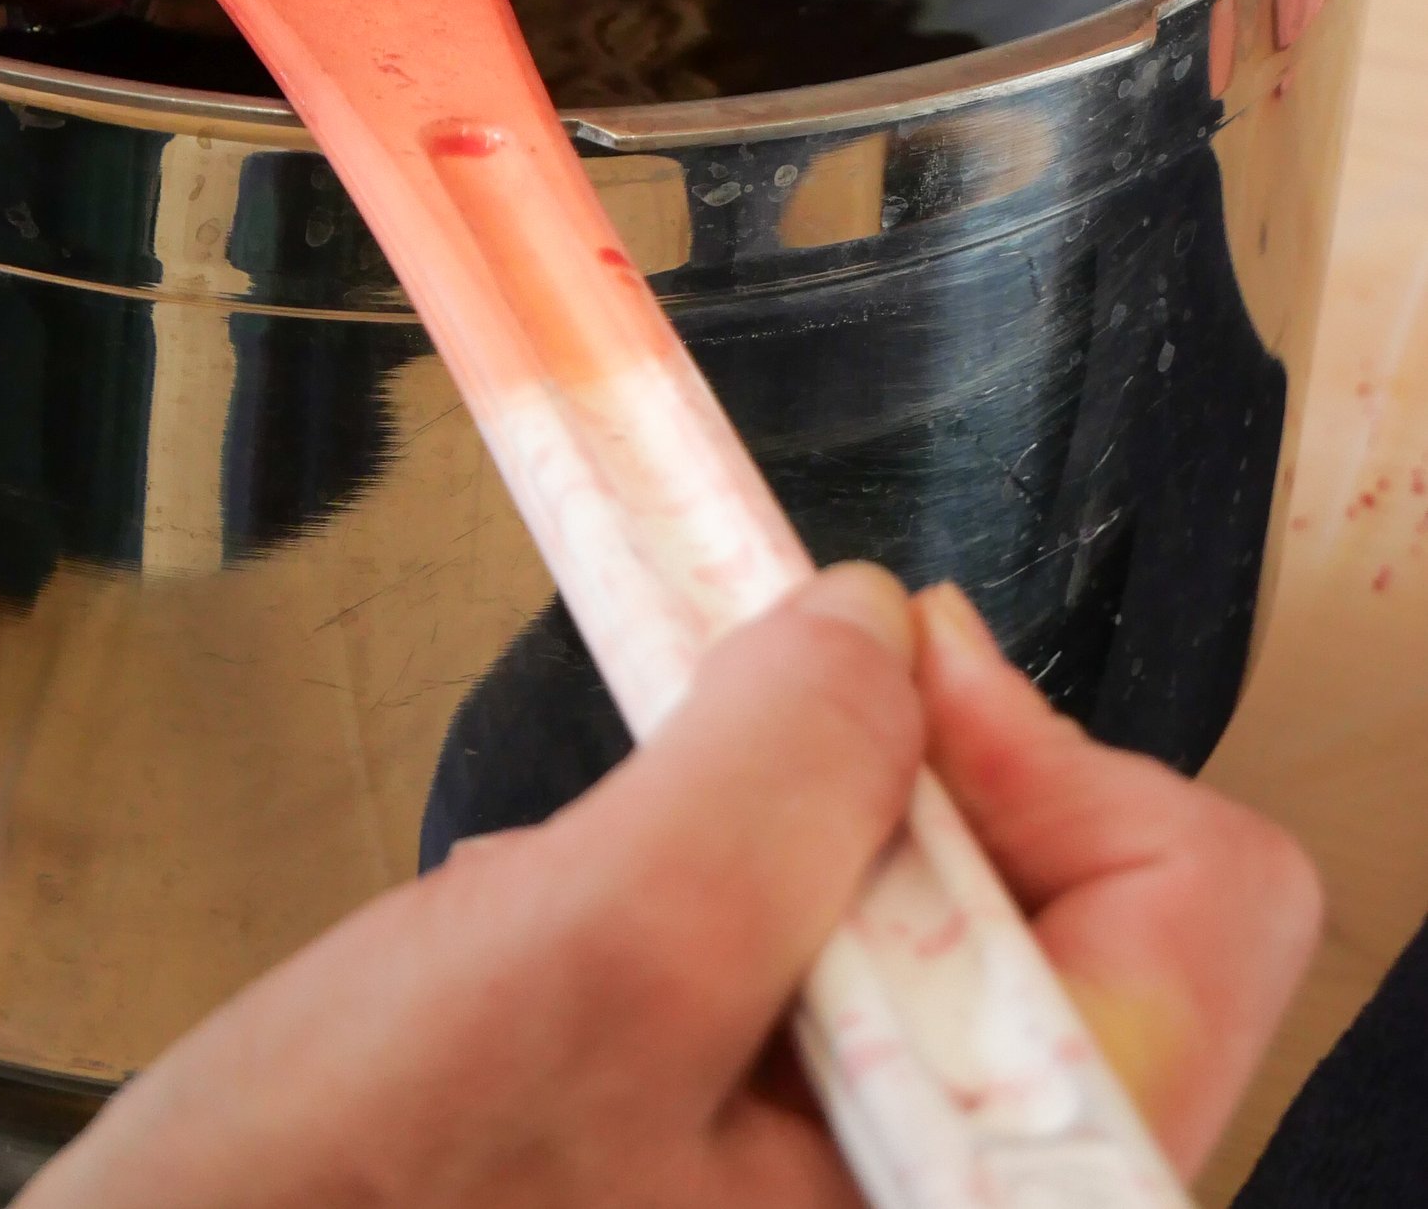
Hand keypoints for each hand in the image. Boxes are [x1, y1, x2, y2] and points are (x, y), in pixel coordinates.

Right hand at [27, 568, 1319, 1207]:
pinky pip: (834, 991)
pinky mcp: (780, 1188)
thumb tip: (875, 630)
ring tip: (602, 912)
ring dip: (771, 856)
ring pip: (941, 940)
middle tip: (716, 766)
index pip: (1200, 913)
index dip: (1044, 754)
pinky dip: (712, 912)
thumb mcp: (584, 955)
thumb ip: (766, 771)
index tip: (874, 679)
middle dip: (875, 804)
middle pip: (1079, 915)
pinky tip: (581, 969)